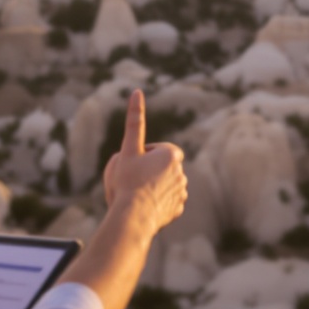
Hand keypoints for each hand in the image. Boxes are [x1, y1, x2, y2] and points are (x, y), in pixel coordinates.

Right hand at [100, 89, 187, 232]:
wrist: (133, 217)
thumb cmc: (128, 181)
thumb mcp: (127, 149)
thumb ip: (134, 120)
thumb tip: (137, 91)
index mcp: (171, 154)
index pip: (157, 149)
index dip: (142, 156)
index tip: (133, 165)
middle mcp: (181, 172)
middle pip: (160, 167)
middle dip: (149, 171)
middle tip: (132, 181)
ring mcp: (181, 191)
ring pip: (164, 184)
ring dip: (153, 186)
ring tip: (137, 195)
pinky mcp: (178, 209)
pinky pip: (167, 202)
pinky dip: (158, 203)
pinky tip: (145, 206)